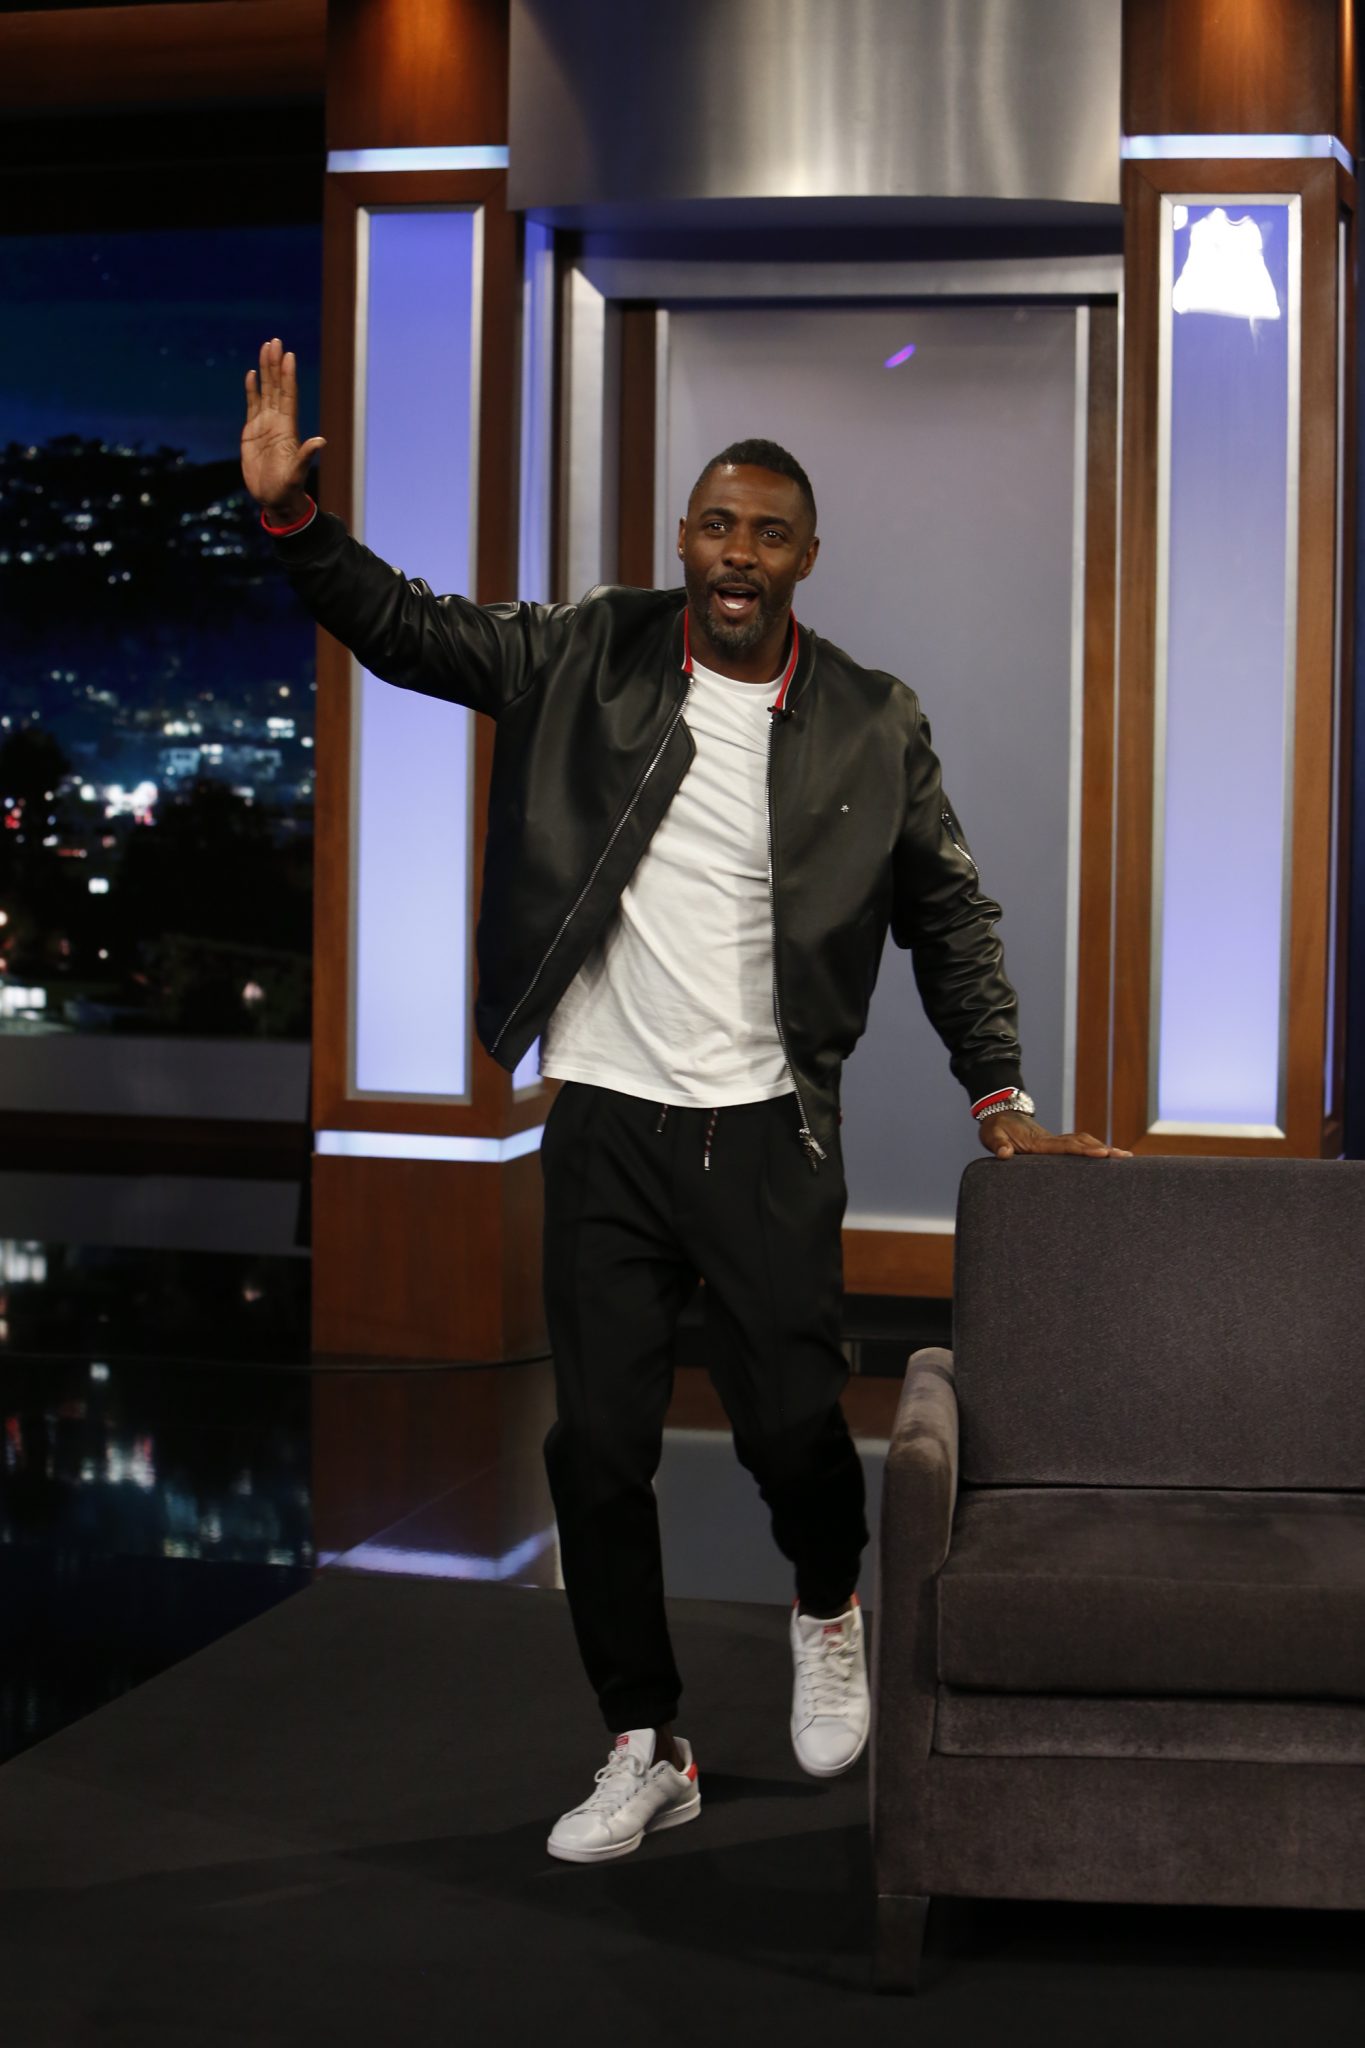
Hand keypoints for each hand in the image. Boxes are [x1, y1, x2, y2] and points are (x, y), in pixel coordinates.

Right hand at [242, 337, 325, 514]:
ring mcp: (265, 425)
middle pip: (276, 387)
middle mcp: (277, 422)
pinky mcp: (252, 432)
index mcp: (287, 429)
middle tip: (275, 341)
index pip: (288, 396)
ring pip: (265, 391)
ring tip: (265, 348)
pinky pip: (252, 405)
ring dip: (265, 370)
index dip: (288, 376)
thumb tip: (322, 442)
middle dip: (275, 364)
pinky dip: (252, 389)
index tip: (288, 356)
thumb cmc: (287, 489)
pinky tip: (251, 374)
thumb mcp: (297, 473)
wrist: (274, 498)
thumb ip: (306, 456)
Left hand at [977, 1114, 1131, 1160]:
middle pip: (1082, 1143)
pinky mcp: (1056, 1144)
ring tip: (1125, 1158)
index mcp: (1039, 1142)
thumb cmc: (996, 1128)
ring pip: (1084, 1143)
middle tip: (1125, 1157)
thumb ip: (999, 1145)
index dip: (1084, 1150)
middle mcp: (1052, 1140)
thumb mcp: (993, 1136)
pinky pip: (1079, 1146)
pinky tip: (1108, 1157)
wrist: (1000, 1114)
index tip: (1103, 1154)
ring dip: (1103, 1148)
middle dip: (1104, 1150)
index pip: (1066, 1147)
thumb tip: (1004, 1154)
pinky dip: (1095, 1149)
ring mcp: (1056, 1141)